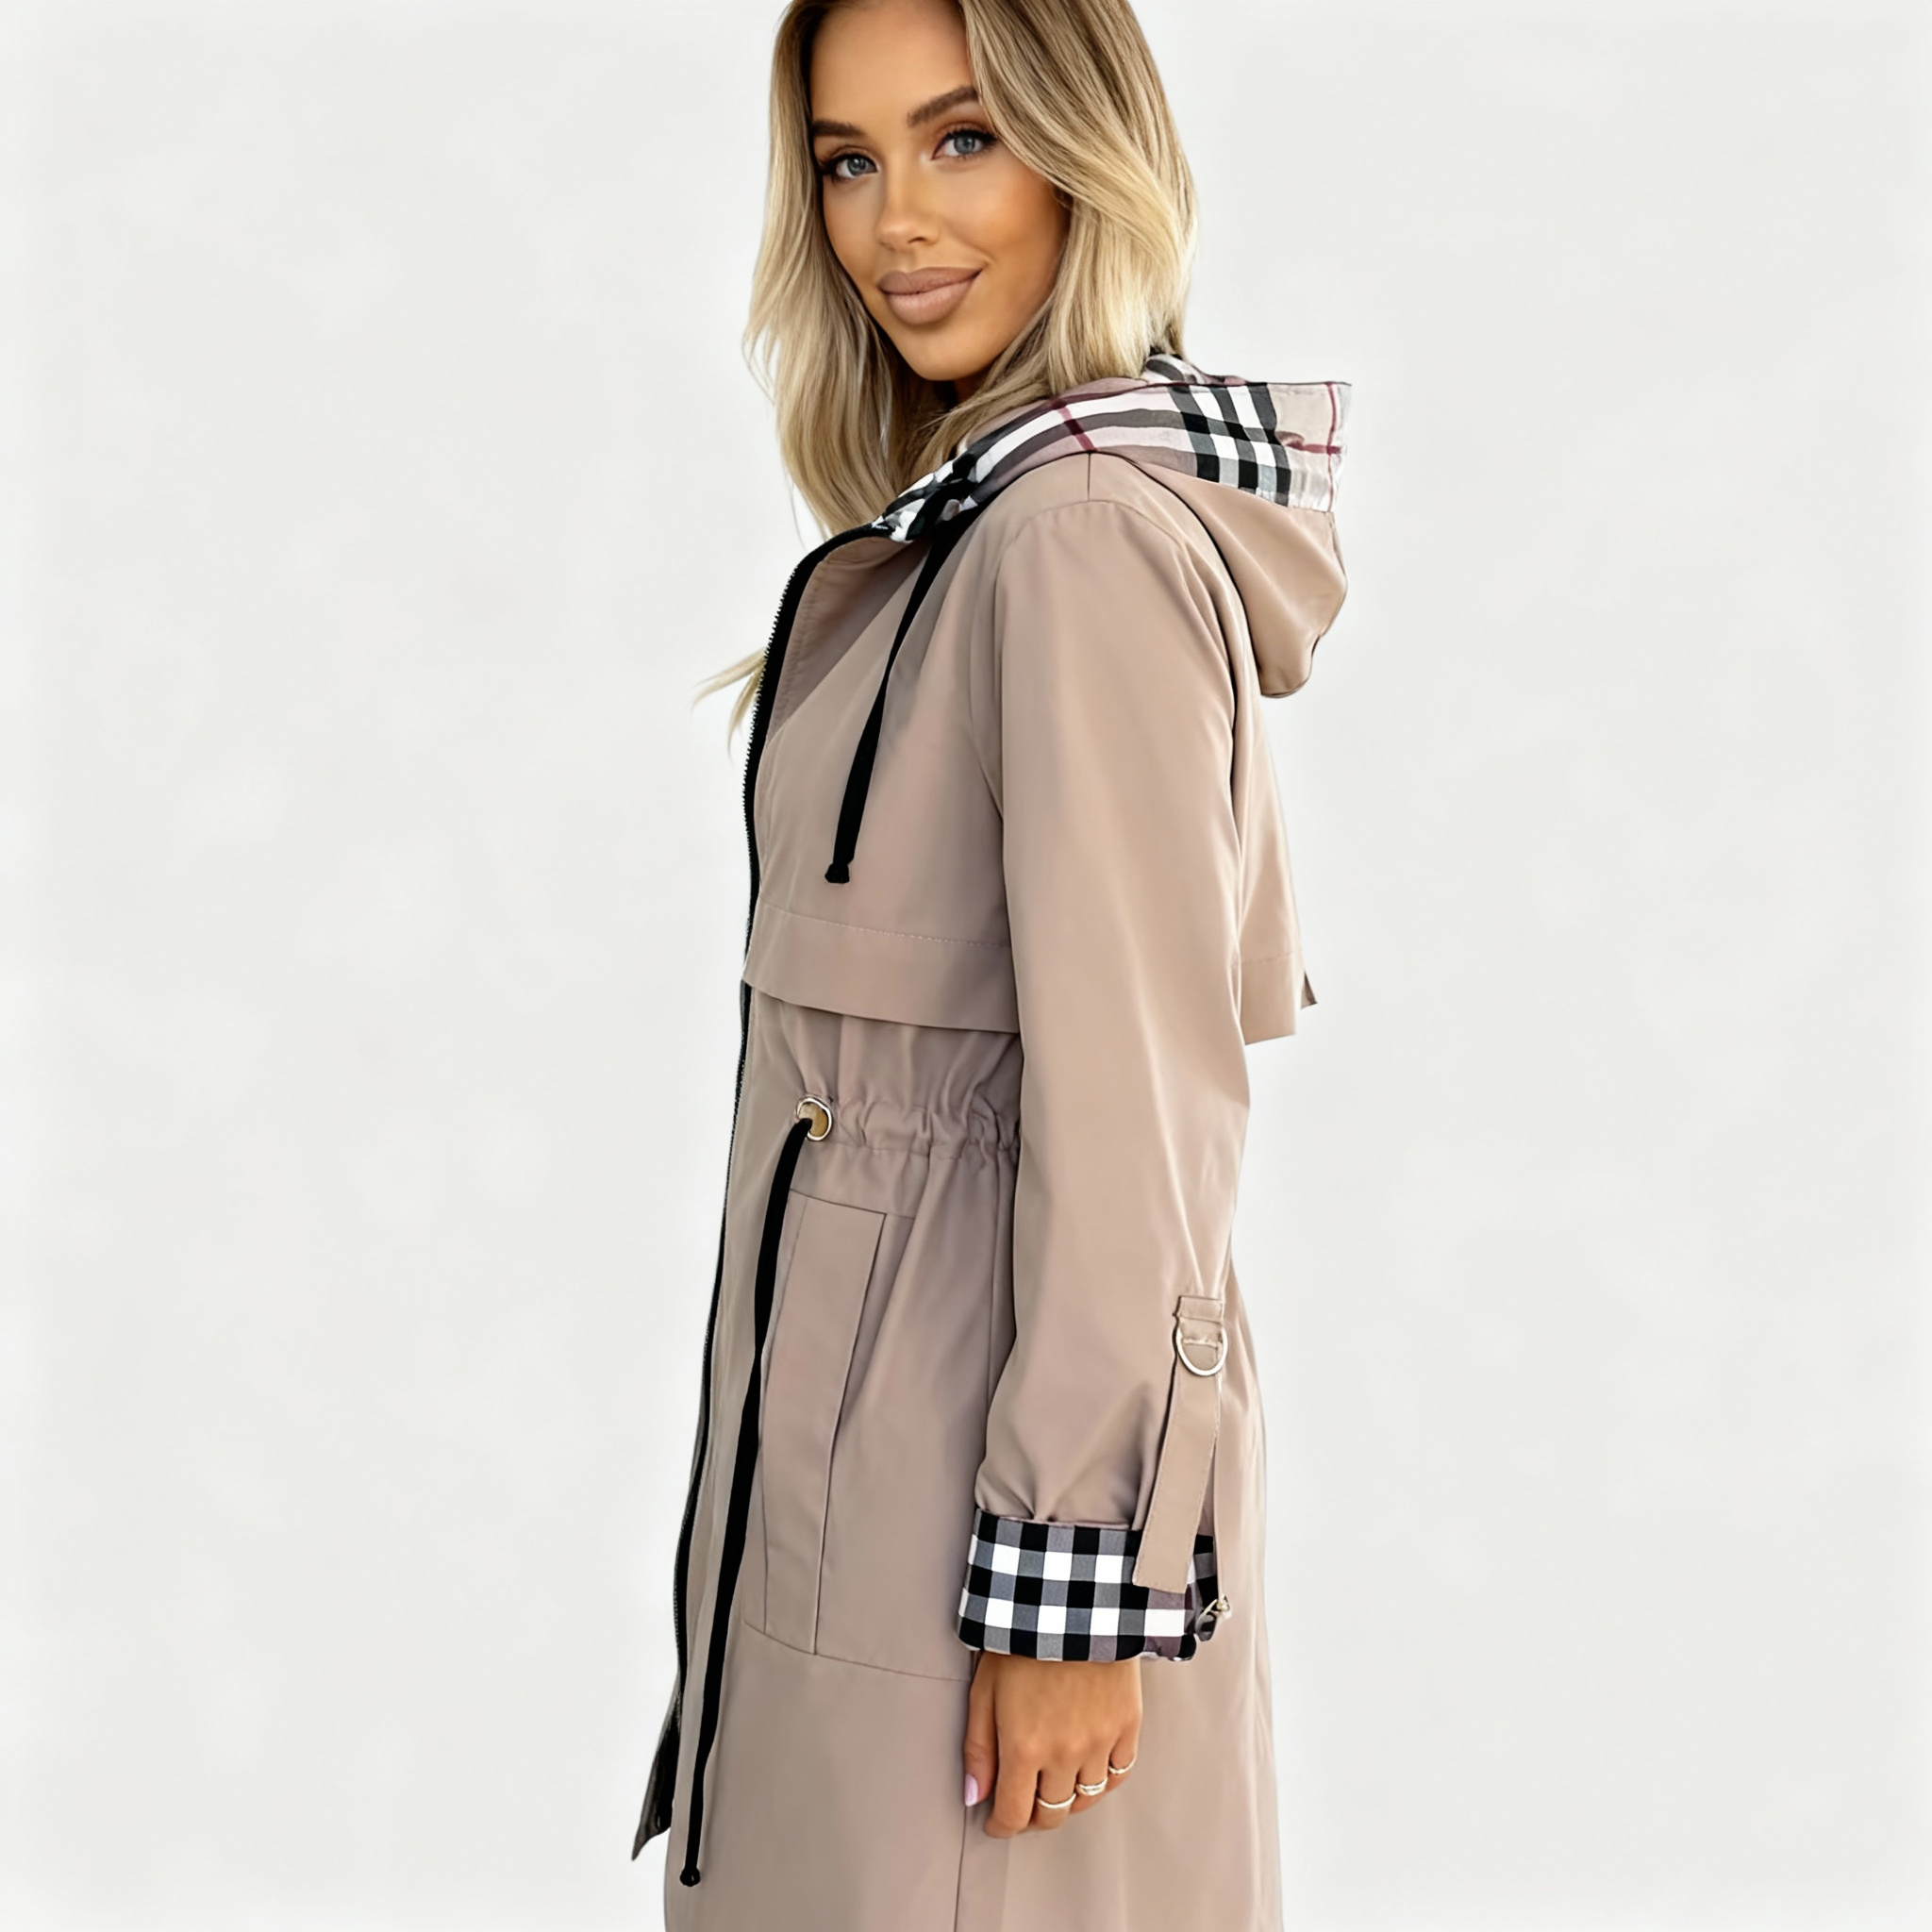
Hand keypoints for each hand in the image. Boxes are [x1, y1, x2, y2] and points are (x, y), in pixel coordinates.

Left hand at [962, 1650, 1141, 1836]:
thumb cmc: (1023, 1638)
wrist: (1073, 1601)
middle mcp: (1064, 1753)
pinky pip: (1118, 1775)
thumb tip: (974, 1795)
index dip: (1001, 1826)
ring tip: (1053, 1785)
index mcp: (1024, 1747)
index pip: (1014, 1814)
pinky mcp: (1127, 1726)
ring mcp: (1099, 1742)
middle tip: (1023, 1804)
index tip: (996, 1822)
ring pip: (1085, 1800)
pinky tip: (1088, 1770)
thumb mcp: (984, 1688)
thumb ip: (978, 1747)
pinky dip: (1102, 1781)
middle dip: (1032, 1816)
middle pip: (1051, 1814)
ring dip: (1066, 1800)